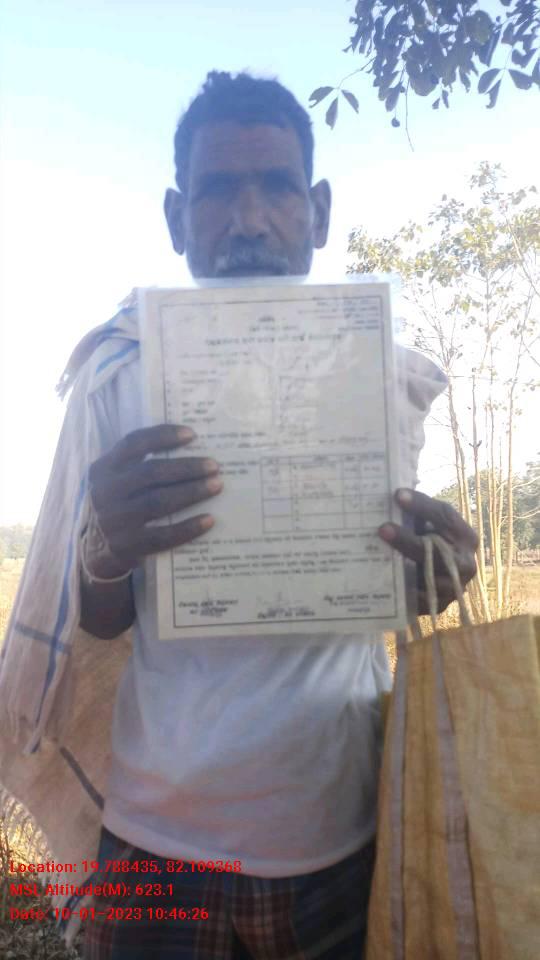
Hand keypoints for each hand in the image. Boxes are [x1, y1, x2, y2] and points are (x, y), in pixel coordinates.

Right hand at [85, 424, 221, 577]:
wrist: (94, 551)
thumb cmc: (117, 506)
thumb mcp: (115, 481)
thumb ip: (138, 465)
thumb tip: (190, 449)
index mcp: (103, 469)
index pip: (133, 444)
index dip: (163, 436)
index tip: (192, 435)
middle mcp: (105, 492)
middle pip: (151, 472)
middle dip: (186, 467)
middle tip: (214, 466)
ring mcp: (115, 521)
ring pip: (158, 502)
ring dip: (191, 492)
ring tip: (216, 486)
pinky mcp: (126, 546)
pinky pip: (162, 536)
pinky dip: (188, 527)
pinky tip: (209, 520)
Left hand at [377, 488, 477, 614]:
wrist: (444, 579)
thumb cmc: (433, 545)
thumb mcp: (429, 528)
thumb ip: (415, 515)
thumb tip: (392, 494)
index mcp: (464, 535)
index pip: (445, 516)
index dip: (421, 505)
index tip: (397, 495)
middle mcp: (465, 561)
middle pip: (437, 550)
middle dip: (407, 540)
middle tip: (382, 528)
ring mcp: (455, 586)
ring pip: (431, 579)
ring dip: (406, 568)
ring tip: (381, 558)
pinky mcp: (441, 604)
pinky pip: (424, 601)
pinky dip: (407, 593)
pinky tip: (388, 584)